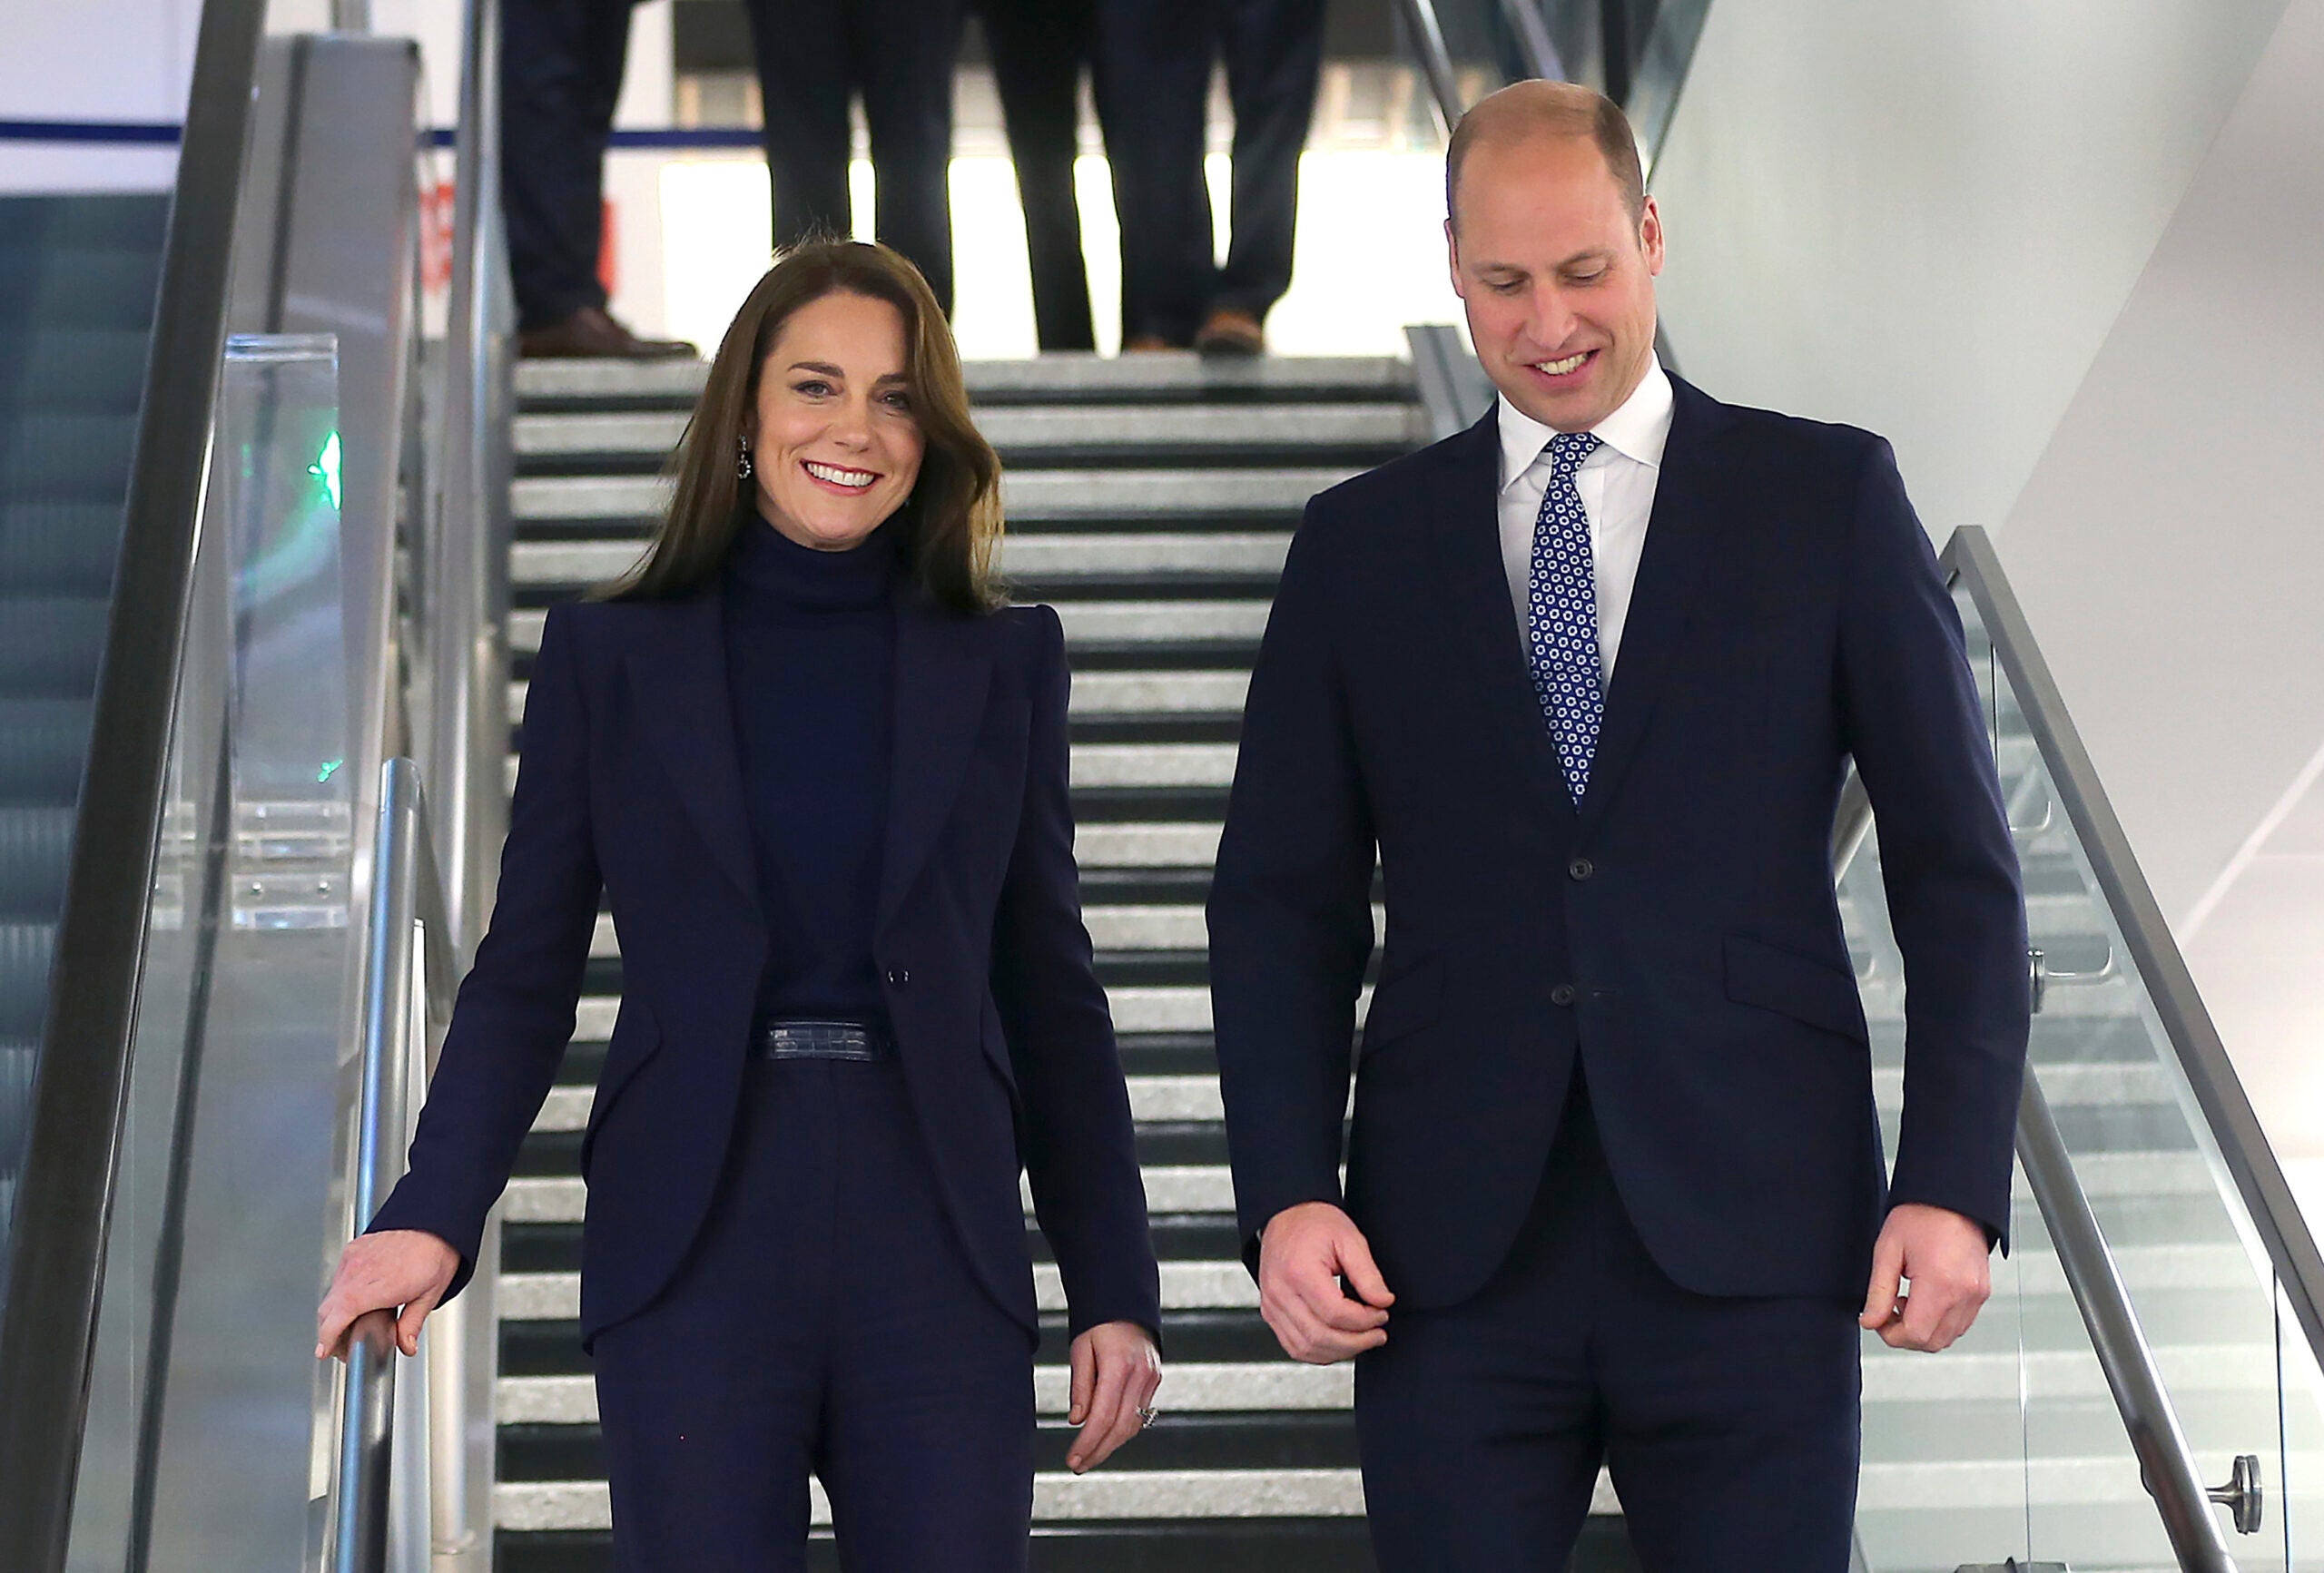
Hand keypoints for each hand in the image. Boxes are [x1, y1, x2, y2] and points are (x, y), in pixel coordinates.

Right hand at [317, 1229, 459, 1361]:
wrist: (437, 1224)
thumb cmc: (435, 1255)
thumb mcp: (429, 1296)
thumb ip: (411, 1324)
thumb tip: (406, 1345)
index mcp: (375, 1287)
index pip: (337, 1316)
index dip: (326, 1337)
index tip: (323, 1350)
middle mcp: (358, 1271)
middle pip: (328, 1309)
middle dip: (329, 1330)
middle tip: (340, 1344)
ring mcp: (354, 1257)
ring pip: (331, 1292)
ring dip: (334, 1310)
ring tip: (349, 1323)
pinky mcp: (355, 1248)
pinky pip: (339, 1274)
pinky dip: (341, 1290)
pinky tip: (356, 1297)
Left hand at [1065, 1321, 1161, 1472]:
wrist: (1125, 1303)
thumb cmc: (1099, 1324)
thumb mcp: (1080, 1350)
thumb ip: (1081, 1387)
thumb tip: (1077, 1421)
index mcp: (1119, 1366)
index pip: (1103, 1417)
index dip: (1088, 1443)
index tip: (1073, 1459)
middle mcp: (1140, 1375)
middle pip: (1121, 1428)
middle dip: (1099, 1451)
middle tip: (1079, 1465)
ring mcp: (1151, 1378)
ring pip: (1133, 1425)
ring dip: (1111, 1445)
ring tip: (1090, 1455)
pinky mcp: (1155, 1380)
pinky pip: (1140, 1413)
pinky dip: (1123, 1430)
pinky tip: (1107, 1437)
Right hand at [1258, 1201, 1393, 1363]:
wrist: (1286, 1215)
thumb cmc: (1314, 1224)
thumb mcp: (1350, 1239)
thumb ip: (1368, 1274)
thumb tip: (1383, 1302)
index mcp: (1299, 1271)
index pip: (1335, 1313)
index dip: (1365, 1320)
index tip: (1381, 1313)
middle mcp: (1280, 1292)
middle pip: (1320, 1336)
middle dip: (1356, 1341)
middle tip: (1377, 1333)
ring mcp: (1272, 1305)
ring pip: (1306, 1348)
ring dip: (1339, 1351)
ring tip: (1361, 1339)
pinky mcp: (1270, 1314)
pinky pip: (1294, 1347)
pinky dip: (1319, 1352)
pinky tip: (1339, 1343)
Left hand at [1860, 1203, 1991, 1350]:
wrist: (1952, 1199)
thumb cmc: (1922, 1216)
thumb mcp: (1888, 1251)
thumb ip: (1878, 1292)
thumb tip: (1871, 1321)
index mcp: (1940, 1283)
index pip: (1916, 1335)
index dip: (1891, 1335)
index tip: (1878, 1321)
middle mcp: (1964, 1293)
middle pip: (1933, 1342)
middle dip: (1906, 1335)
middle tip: (1889, 1311)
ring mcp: (1977, 1295)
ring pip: (1948, 1337)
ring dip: (1924, 1330)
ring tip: (1907, 1299)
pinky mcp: (1981, 1292)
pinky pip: (1960, 1323)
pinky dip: (1940, 1321)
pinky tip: (1925, 1299)